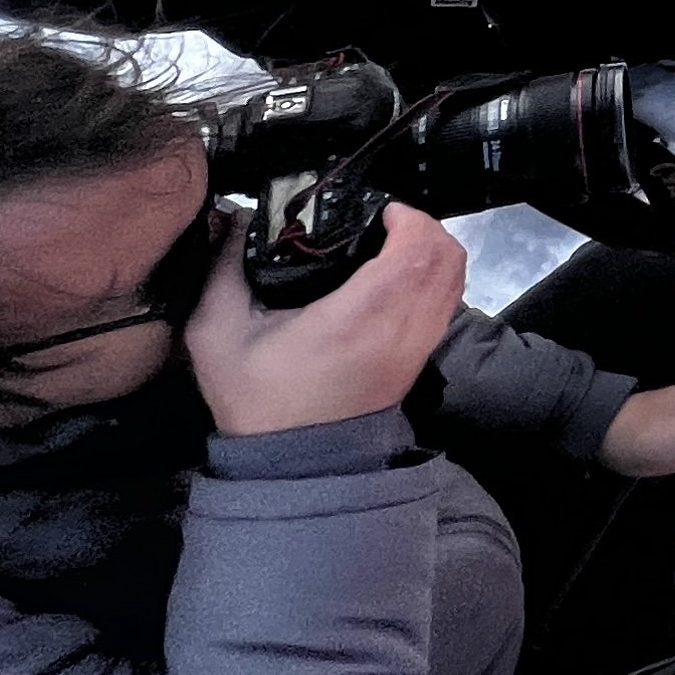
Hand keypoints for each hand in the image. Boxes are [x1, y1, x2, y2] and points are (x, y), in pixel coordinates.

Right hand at [185, 200, 469, 437]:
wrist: (293, 465)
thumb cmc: (255, 400)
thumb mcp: (218, 333)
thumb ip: (224, 270)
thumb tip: (236, 219)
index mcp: (359, 318)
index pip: (417, 253)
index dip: (410, 219)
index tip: (381, 209)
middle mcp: (402, 330)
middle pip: (448, 258)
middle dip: (424, 227)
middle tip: (385, 221)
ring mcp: (418, 346)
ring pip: (455, 279)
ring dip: (433, 251)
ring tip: (390, 243)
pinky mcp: (420, 359)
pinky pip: (447, 302)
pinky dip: (434, 277)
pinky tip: (395, 276)